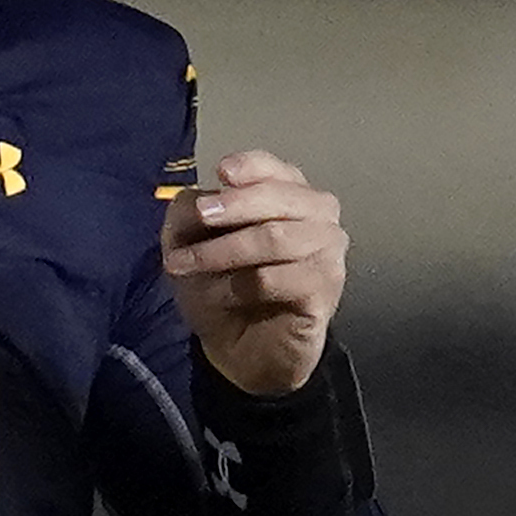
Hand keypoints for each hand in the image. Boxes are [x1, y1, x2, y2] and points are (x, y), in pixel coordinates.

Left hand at [161, 150, 348, 396]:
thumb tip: (197, 199)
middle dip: (234, 206)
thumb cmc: (224, 286)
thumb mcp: (191, 244)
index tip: (221, 172)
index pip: (276, 167)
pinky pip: (279, 279)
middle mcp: (319, 216)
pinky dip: (240, 285)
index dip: (251, 166)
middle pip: (279, 198)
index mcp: (290, 194)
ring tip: (186, 266)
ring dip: (224, 251)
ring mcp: (328, 253)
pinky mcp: (325, 292)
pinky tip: (220, 296)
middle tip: (200, 217)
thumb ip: (191, 213)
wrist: (242, 349)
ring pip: (276, 238)